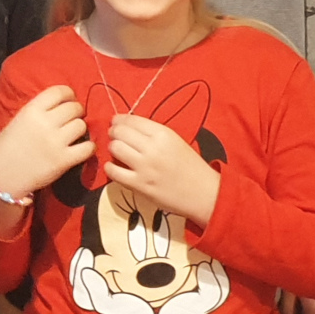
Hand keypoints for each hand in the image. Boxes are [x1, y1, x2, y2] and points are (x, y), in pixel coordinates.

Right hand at [0, 85, 90, 229]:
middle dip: (77, 112)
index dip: (68, 94)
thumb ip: (39, 111)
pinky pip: (88, 148)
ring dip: (81, 129)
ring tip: (73, 135)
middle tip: (72, 119)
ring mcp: (55, 142)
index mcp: (31, 110)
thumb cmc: (7, 148)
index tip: (69, 100)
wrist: (1, 177)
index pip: (59, 91)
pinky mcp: (63, 161)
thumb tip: (62, 105)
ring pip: (82, 126)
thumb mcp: (19, 121)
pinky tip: (82, 149)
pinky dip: (89, 147)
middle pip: (74, 107)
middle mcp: (45, 123)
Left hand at [101, 114, 221, 226]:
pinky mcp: (139, 185)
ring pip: (114, 148)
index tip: (116, 122)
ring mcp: (144, 167)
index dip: (119, 120)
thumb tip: (127, 126)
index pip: (131, 120)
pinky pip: (113, 172)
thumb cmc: (191, 166)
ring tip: (117, 152)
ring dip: (112, 148)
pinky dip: (110, 168)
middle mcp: (152, 148)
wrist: (204, 193)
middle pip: (119, 132)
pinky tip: (115, 168)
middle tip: (115, 137)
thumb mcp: (175, 141)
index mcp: (163, 134)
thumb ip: (152, 134)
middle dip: (114, 132)